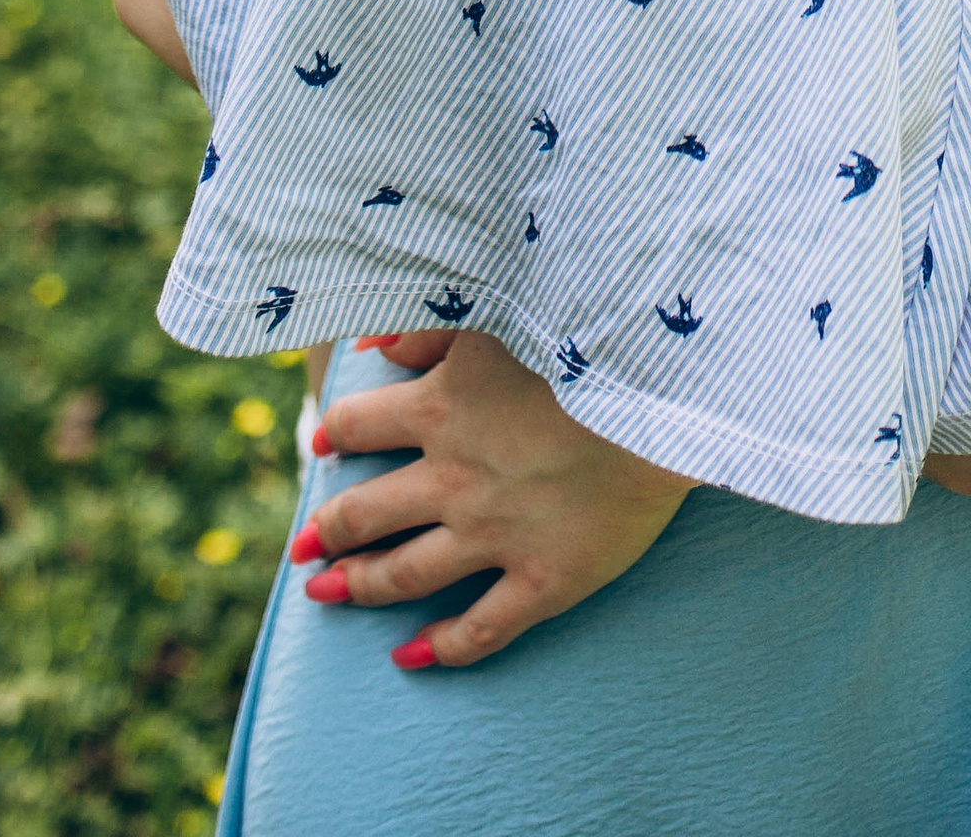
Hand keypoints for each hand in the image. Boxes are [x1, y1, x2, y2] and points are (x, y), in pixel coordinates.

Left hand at [292, 329, 690, 667]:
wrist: (667, 398)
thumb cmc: (586, 342)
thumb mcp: (500, 316)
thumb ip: (431, 327)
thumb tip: (372, 341)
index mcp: (443, 407)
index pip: (359, 425)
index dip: (336, 432)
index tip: (324, 441)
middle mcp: (455, 478)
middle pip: (366, 513)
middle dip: (328, 531)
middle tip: (304, 547)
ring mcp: (496, 536)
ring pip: (405, 574)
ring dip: (359, 586)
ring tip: (326, 593)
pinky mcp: (543, 580)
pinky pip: (481, 629)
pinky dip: (441, 647)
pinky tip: (411, 653)